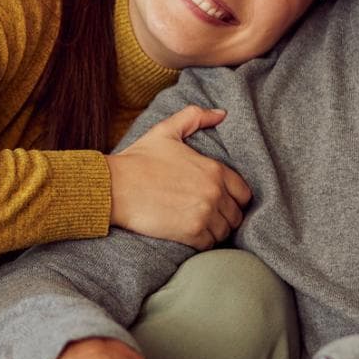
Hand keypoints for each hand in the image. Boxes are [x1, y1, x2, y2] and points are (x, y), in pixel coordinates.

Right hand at [106, 106, 252, 248]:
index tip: (222, 200)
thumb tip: (222, 114)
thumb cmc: (138, 159)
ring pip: (225, 231)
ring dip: (215, 230)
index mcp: (214, 170)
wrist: (114, 186)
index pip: (244, 193)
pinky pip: (210, 244)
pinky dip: (203, 242)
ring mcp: (204, 214)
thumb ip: (195, 117)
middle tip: (209, 215)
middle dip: (225, 216)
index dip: (235, 198)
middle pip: (236, 215)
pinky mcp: (191, 232)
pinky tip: (190, 234)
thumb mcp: (166, 130)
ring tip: (200, 225)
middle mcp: (214, 192)